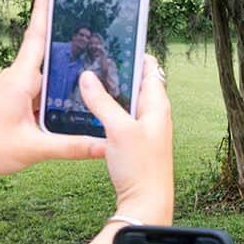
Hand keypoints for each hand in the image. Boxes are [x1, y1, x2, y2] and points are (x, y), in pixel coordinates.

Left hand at [0, 0, 107, 183]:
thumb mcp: (34, 148)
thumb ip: (73, 146)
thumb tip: (106, 145)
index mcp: (20, 79)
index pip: (35, 36)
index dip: (42, 8)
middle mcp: (18, 78)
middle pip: (46, 49)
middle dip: (65, 33)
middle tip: (89, 17)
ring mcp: (16, 89)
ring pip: (47, 72)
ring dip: (66, 66)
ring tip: (92, 55)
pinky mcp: (16, 101)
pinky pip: (42, 88)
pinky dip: (59, 88)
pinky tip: (75, 93)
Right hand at [80, 55, 173, 222]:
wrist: (146, 202)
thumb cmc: (140, 167)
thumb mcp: (118, 130)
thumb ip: (103, 102)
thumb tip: (87, 76)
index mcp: (158, 105)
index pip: (150, 68)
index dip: (134, 53)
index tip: (113, 40)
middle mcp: (155, 114)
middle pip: (136, 83)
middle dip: (117, 70)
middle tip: (91, 57)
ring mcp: (145, 128)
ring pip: (126, 101)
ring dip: (110, 91)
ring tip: (86, 78)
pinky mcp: (135, 141)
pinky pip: (121, 117)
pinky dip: (107, 110)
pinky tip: (89, 109)